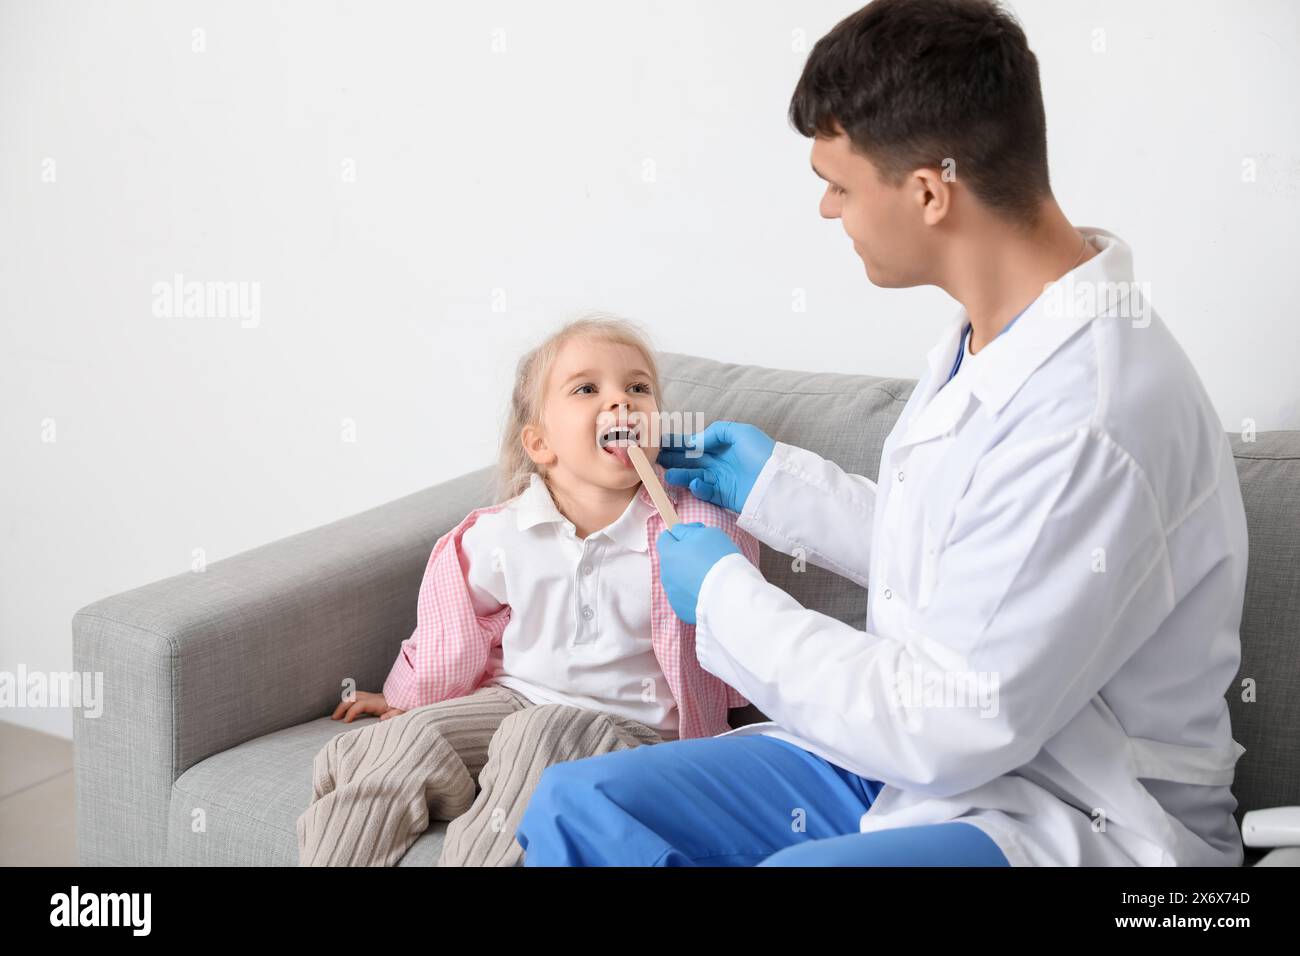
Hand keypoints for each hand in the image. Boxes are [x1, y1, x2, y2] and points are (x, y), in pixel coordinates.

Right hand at [332, 690, 404, 722]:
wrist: (411, 697)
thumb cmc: (406, 707)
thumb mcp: (403, 713)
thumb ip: (393, 716)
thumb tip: (382, 719)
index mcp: (378, 702)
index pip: (359, 705)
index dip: (351, 712)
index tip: (345, 722)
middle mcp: (373, 697)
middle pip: (353, 697)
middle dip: (341, 707)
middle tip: (334, 719)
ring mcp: (372, 697)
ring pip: (354, 695)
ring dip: (343, 704)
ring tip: (336, 716)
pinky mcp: (373, 698)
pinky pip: (357, 698)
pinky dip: (349, 703)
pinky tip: (345, 712)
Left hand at [655, 522, 740, 623]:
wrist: (730, 594)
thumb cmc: (719, 559)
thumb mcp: (707, 533)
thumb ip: (688, 531)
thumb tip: (680, 532)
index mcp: (668, 554)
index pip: (665, 538)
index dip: (679, 536)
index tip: (693, 538)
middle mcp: (665, 574)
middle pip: (671, 561)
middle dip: (683, 557)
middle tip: (705, 558)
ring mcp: (671, 594)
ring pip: (677, 580)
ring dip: (687, 576)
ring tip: (708, 577)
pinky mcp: (680, 609)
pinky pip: (684, 596)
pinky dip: (692, 593)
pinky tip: (707, 592)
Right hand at [656, 420, 775, 513]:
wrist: (778, 481)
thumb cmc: (762, 452)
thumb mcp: (741, 432)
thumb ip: (715, 432)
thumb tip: (694, 441)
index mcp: (722, 445)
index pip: (695, 443)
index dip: (677, 443)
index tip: (659, 442)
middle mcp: (719, 462)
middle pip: (690, 460)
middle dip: (672, 459)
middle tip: (653, 460)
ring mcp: (721, 480)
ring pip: (694, 476)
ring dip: (680, 475)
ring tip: (668, 475)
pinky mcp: (725, 496)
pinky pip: (706, 492)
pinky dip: (698, 488)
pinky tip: (695, 484)